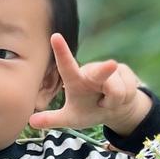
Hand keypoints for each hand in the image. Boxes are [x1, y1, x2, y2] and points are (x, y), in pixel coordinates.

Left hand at [29, 34, 150, 134]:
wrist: (114, 111)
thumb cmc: (89, 111)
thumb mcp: (71, 118)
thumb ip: (53, 119)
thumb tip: (31, 122)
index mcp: (76, 80)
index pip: (66, 66)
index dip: (61, 52)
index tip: (55, 37)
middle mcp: (91, 72)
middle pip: (99, 72)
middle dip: (106, 69)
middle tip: (110, 65)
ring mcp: (109, 70)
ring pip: (116, 91)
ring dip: (113, 102)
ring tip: (107, 102)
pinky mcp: (125, 71)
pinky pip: (128, 91)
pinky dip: (124, 100)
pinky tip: (120, 98)